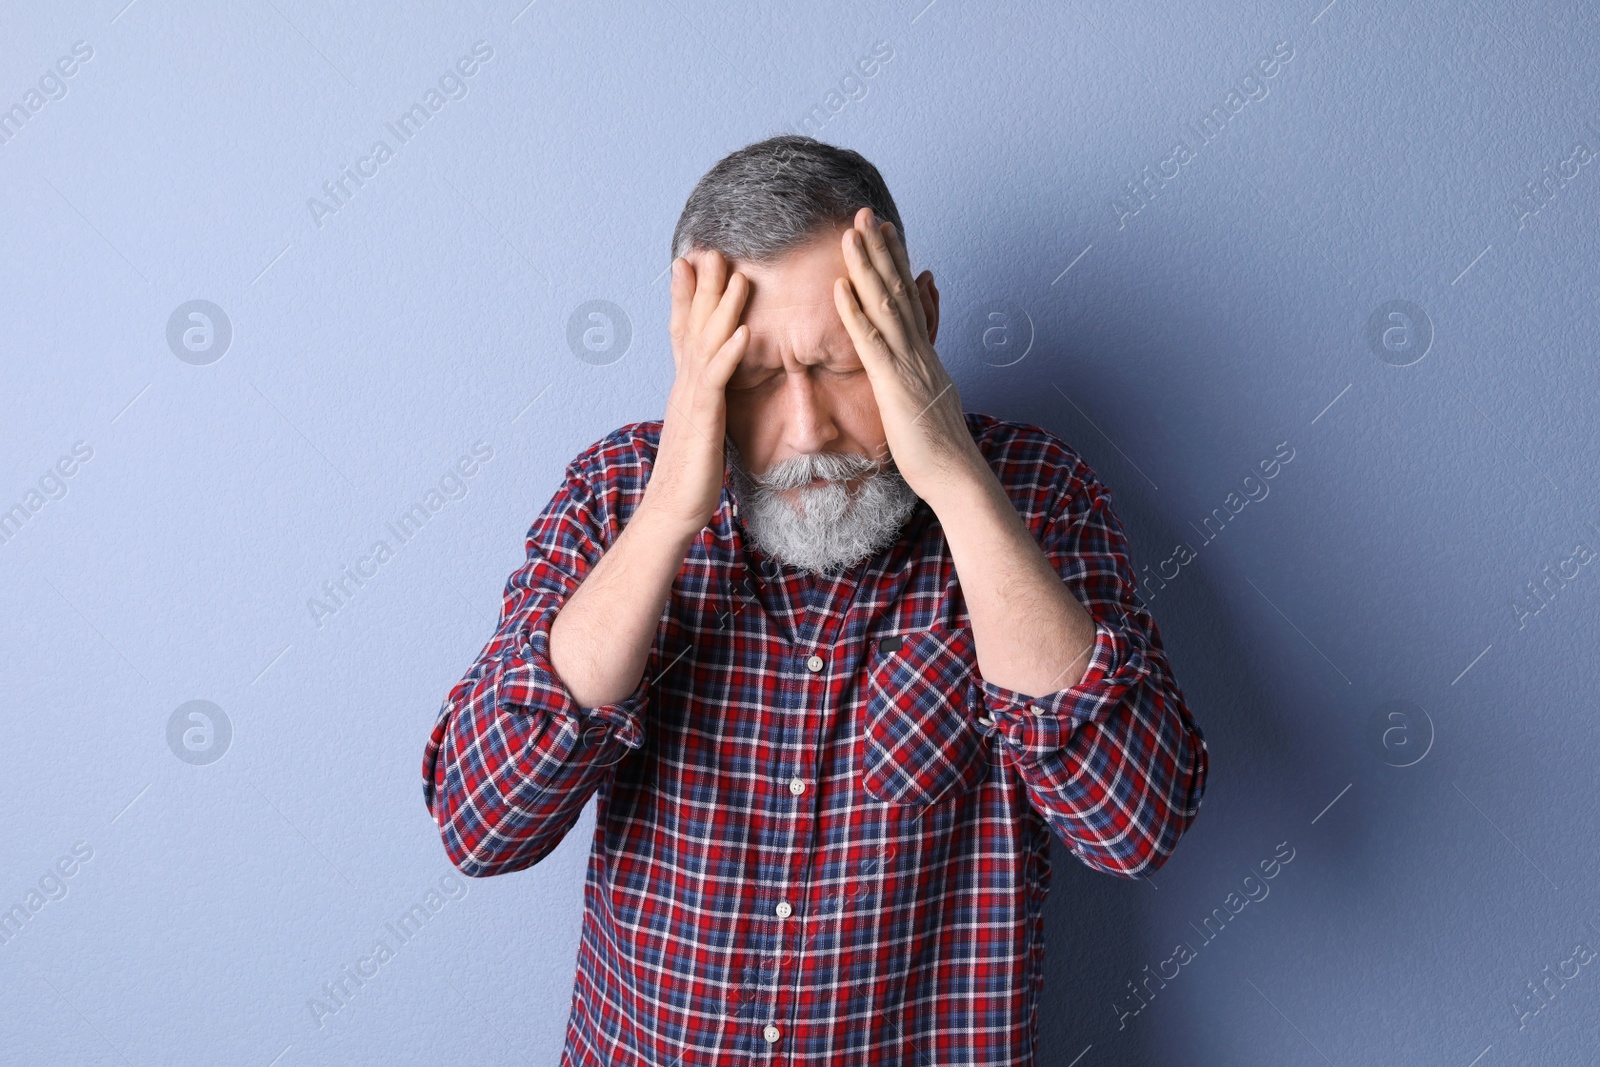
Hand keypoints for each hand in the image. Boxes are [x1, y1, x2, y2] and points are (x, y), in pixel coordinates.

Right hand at [642, 249, 750, 533]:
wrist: (672, 511)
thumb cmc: (691, 477)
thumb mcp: (701, 430)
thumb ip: (705, 404)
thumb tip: (708, 393)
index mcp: (686, 387)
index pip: (684, 332)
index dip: (687, 296)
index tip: (690, 262)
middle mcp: (684, 386)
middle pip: (691, 326)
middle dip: (701, 287)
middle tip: (710, 248)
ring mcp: (690, 400)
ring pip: (706, 343)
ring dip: (720, 307)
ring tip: (735, 275)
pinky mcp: (702, 419)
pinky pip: (716, 379)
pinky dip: (729, 352)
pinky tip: (743, 331)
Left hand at [832, 207, 982, 503]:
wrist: (956, 474)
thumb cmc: (939, 445)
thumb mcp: (932, 396)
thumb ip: (924, 368)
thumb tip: (922, 351)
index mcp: (924, 352)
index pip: (909, 297)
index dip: (896, 262)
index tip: (884, 231)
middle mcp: (919, 350)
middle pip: (898, 290)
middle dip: (880, 250)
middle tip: (865, 213)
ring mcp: (909, 364)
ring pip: (885, 306)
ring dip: (865, 267)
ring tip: (850, 234)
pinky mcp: (895, 384)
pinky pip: (871, 343)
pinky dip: (855, 313)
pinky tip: (840, 288)